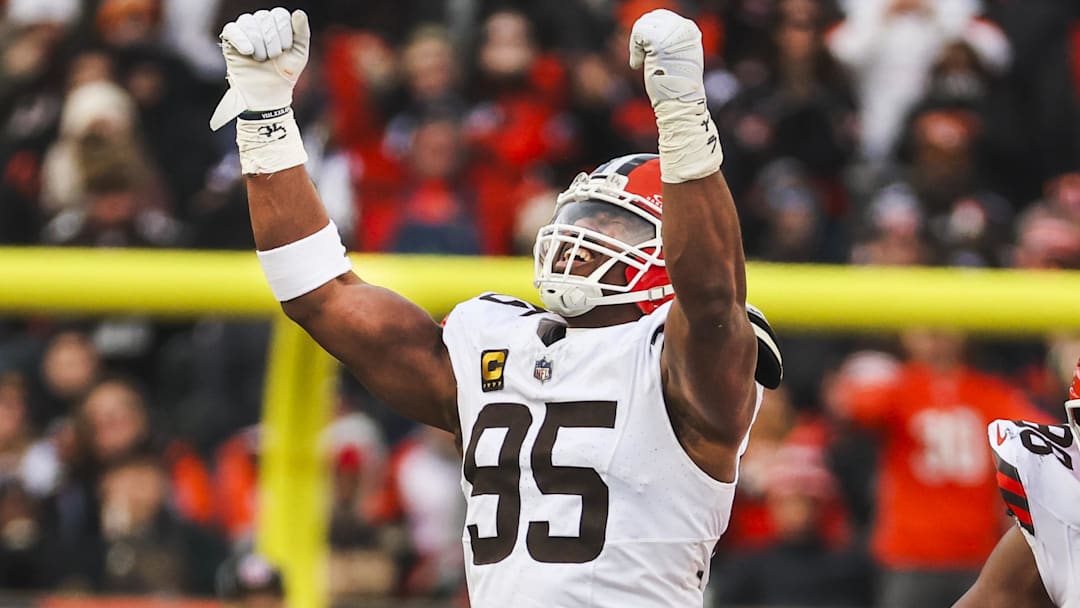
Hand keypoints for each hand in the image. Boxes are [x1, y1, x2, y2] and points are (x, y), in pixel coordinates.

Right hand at [210, 7, 310, 130]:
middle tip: (273, 57)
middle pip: (264, 18)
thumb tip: (298, 13)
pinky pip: (232, 29)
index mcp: (277, 23)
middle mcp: (260, 23)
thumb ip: (302, 32)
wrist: (268, 93)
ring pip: (248, 22)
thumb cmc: (284, 73)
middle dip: (272, 41)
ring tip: (261, 59)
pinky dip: (240, 39)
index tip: (286, 49)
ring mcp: (245, 30)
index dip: (284, 33)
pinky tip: (248, 51)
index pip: (279, 14)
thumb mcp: (299, 53)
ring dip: (258, 44)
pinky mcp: (230, 40)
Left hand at [628, 9, 704, 105]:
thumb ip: (668, 39)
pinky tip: (639, 64)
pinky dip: (634, 50)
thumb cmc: (675, 85)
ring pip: (642, 25)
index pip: (661, 17)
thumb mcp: (677, 55)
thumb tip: (649, 28)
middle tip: (642, 56)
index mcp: (690, 30)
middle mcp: (684, 28)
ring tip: (642, 61)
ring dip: (637, 44)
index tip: (648, 52)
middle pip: (651, 18)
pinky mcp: (659, 42)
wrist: (679, 103)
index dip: (649, 33)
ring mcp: (673, 34)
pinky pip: (637, 34)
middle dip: (642, 37)